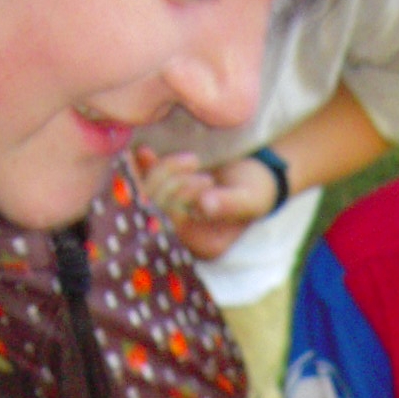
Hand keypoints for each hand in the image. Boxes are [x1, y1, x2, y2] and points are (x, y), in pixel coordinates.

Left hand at [135, 147, 278, 261]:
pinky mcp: (163, 198)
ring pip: (146, 196)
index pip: (174, 227)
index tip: (206, 180)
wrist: (253, 176)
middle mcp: (181, 237)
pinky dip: (143, 168)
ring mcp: (169, 218)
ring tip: (191, 158)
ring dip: (160, 170)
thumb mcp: (250, 197)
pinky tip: (144, 151)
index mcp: (204, 246)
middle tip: (196, 161)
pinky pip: (142, 186)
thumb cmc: (256, 190)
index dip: (180, 200)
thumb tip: (205, 204)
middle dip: (170, 180)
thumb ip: (230, 203)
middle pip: (155, 211)